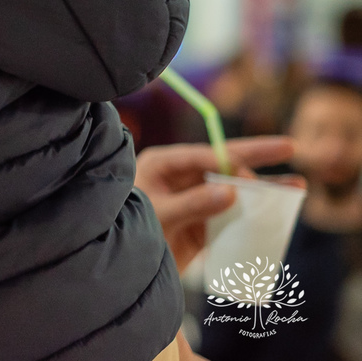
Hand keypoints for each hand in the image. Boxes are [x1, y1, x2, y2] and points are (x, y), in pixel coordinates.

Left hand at [135, 136, 301, 273]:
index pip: (201, 156)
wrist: (120, 270)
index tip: (248, 174)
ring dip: (264, 189)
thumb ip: (193, 204)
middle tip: (289, 147)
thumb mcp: (159, 216)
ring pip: (234, 189)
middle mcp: (179, 178)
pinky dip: (255, 214)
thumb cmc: (128, 232)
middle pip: (223, 164)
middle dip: (255, 157)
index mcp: (161, 165)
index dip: (229, 160)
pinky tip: (280, 211)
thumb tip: (232, 192)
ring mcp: (193, 200)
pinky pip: (233, 215)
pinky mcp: (202, 224)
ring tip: (297, 184)